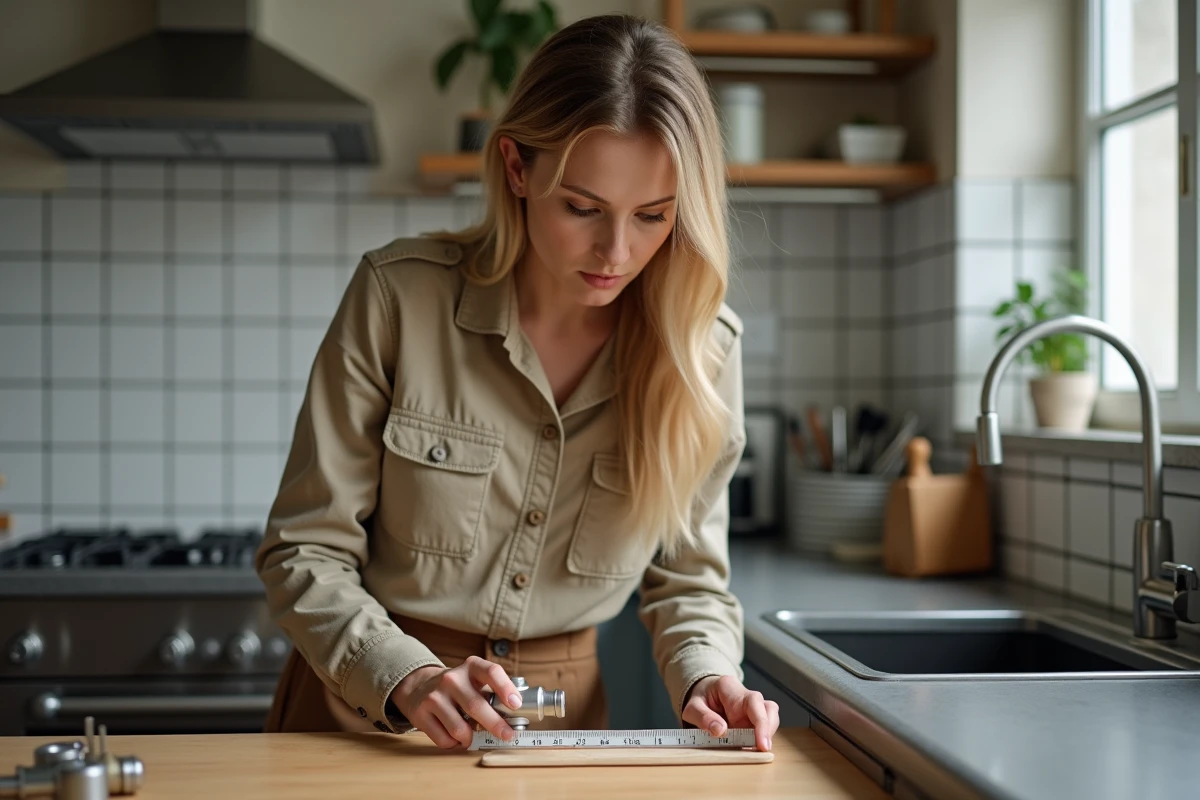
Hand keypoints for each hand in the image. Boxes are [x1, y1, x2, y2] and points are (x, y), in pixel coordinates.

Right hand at [389, 656, 523, 748]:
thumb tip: (513, 719)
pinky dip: (454, 744)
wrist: (420, 686)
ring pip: (459, 729)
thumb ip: (492, 694)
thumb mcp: (474, 681)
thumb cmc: (457, 688)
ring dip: (471, 739)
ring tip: (473, 738)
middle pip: (476, 705)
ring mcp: (435, 696)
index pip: (491, 672)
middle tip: (507, 735)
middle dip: (495, 724)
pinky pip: (443, 739)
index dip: (505, 688)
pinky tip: (456, 738)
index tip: (516, 704)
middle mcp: (452, 679)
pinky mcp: (421, 713)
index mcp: (471, 667)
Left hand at [682, 675, 778, 751]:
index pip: (753, 701)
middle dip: (768, 730)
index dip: (761, 722)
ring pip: (770, 717)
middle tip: (761, 750)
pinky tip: (750, 748)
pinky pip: (763, 727)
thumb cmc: (700, 699)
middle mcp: (746, 695)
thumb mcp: (692, 707)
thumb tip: (720, 730)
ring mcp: (752, 707)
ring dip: (765, 735)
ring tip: (753, 750)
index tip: (761, 743)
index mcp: (729, 687)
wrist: (703, 694)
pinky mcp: (754, 718)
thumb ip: (703, 717)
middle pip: (768, 708)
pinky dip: (759, 739)